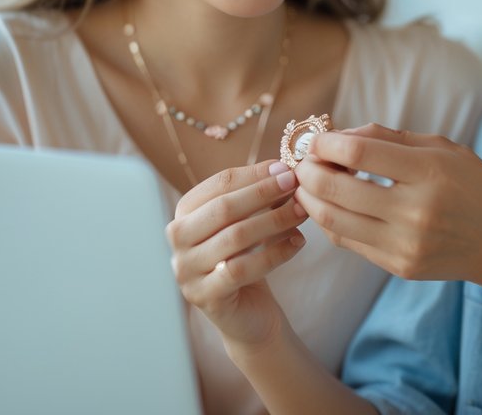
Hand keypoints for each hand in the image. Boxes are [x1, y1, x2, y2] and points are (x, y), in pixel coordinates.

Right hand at [166, 160, 306, 348]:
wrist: (249, 313)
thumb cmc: (248, 258)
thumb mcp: (251, 221)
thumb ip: (260, 195)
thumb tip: (283, 167)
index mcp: (184, 213)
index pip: (218, 185)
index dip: (253, 174)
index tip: (285, 168)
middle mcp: (178, 240)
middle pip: (223, 209)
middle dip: (263, 193)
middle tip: (295, 184)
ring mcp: (186, 270)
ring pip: (235, 238)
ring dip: (274, 220)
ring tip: (302, 212)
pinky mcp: (204, 296)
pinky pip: (242, 269)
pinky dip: (275, 253)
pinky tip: (298, 242)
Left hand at [293, 124, 481, 293]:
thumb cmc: (476, 186)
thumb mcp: (442, 148)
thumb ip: (388, 137)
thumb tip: (337, 135)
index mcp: (429, 172)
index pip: (359, 151)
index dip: (327, 142)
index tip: (317, 138)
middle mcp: (415, 211)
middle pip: (336, 187)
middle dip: (308, 171)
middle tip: (302, 161)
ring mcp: (405, 244)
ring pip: (333, 220)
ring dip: (309, 198)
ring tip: (307, 183)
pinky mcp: (399, 267)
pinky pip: (348, 242)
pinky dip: (330, 221)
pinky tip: (329, 205)